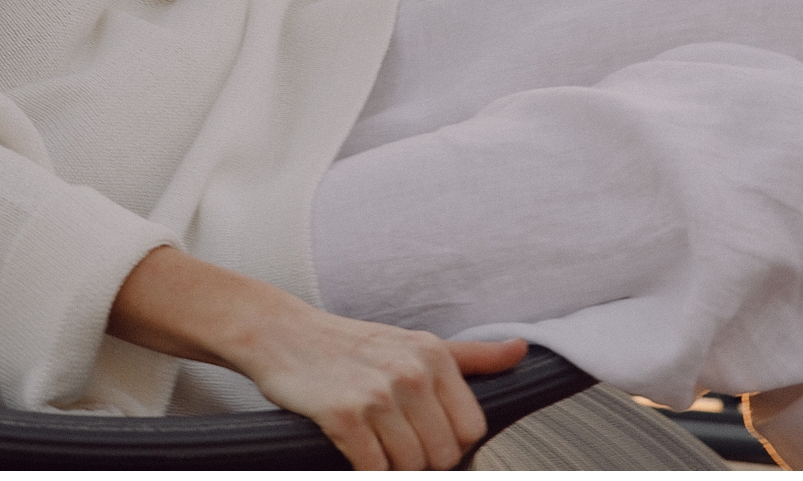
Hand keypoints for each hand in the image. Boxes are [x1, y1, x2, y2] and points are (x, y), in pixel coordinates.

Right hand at [107, 245, 526, 468]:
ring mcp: (376, 394)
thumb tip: (521, 351)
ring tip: (372, 443)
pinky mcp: (343, 415)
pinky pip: (374, 469)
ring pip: (410, 467)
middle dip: (421, 460)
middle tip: (392, 441)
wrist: (281, 334)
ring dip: (391, 466)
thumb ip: (472, 356)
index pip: (471, 430)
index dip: (449, 443)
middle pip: (443, 455)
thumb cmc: (350, 345)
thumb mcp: (413, 343)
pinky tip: (353, 449)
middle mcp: (410, 373)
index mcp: (433, 356)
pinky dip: (366, 469)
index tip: (424, 436)